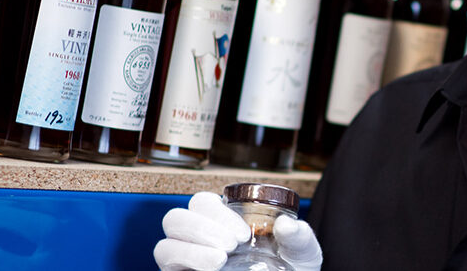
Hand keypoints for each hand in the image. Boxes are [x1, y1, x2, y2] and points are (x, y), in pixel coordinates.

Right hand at [153, 191, 322, 270]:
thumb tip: (287, 225)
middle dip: (200, 228)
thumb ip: (300, 237)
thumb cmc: (291, 269)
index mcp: (225, 221)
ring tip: (219, 261)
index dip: (217, 212)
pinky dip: (185, 265)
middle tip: (229, 246)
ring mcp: (189, 262)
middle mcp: (201, 239)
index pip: (202, 202)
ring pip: (164, 246)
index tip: (242, 233)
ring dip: (189, 250)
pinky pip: (166, 270)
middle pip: (176, 218)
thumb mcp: (302, 251)